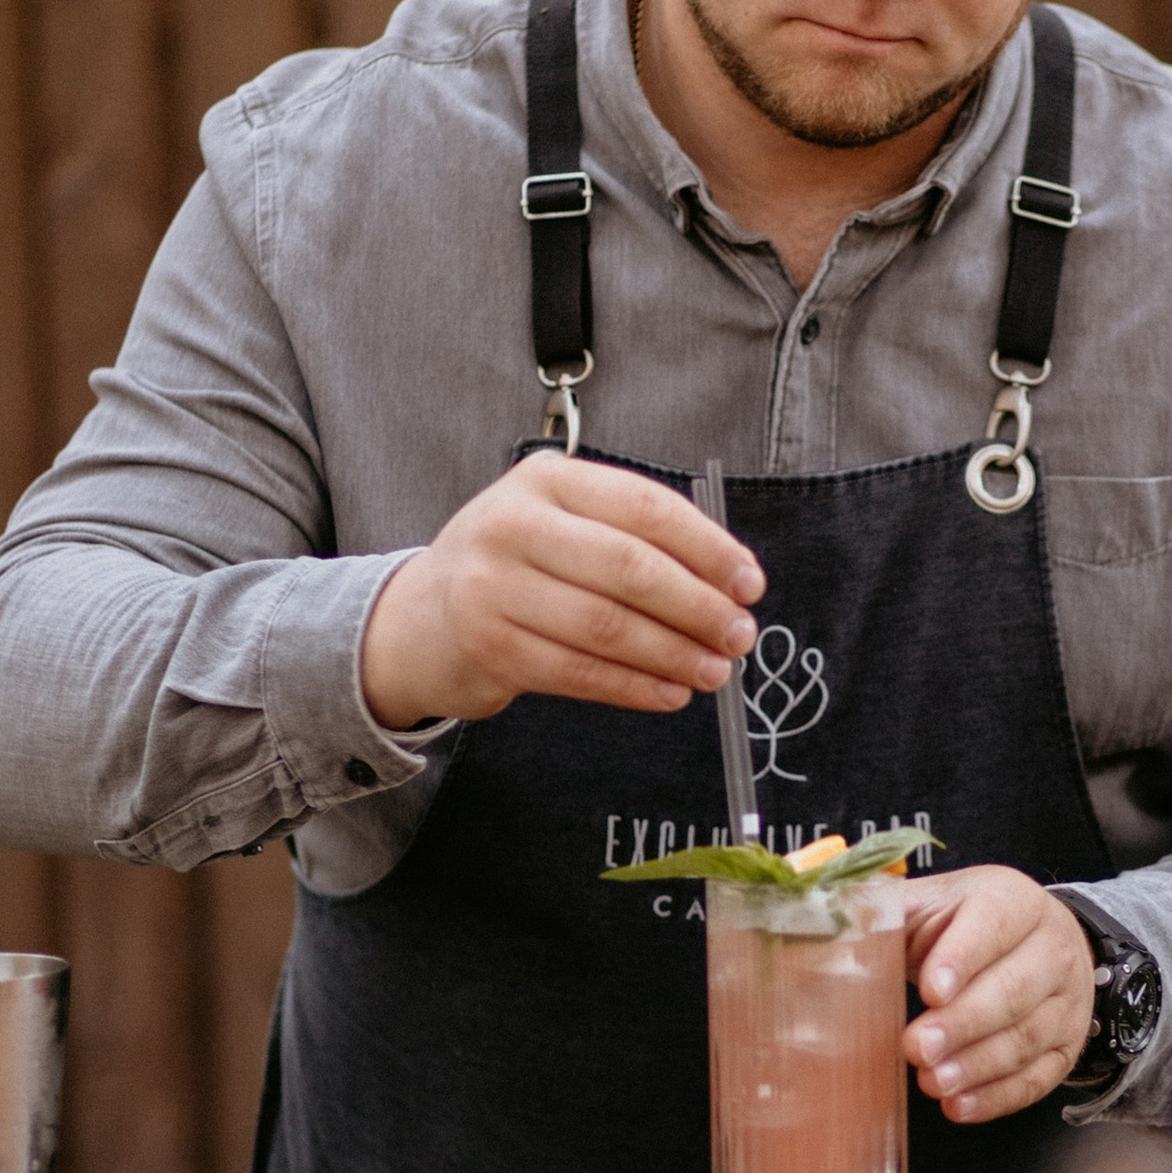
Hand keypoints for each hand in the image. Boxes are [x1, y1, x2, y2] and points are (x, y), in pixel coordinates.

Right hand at [360, 452, 763, 726]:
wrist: (421, 619)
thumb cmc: (517, 569)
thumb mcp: (565, 526)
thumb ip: (636, 540)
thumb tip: (728, 586)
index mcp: (548, 479)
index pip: (646, 508)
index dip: (708, 549)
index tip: (750, 584)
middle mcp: (513, 523)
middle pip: (630, 568)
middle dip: (698, 607)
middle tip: (741, 636)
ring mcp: (493, 585)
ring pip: (607, 626)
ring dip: (673, 654)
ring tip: (716, 672)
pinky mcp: (489, 646)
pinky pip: (580, 672)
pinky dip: (635, 686)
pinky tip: (671, 693)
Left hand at [901, 871, 1096, 1122]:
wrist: (1036, 940)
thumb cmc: (969, 925)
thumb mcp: (933, 903)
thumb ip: (886, 912)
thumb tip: (821, 925)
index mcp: (1015, 902)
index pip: (994, 925)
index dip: (962, 958)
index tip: (930, 991)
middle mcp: (1052, 949)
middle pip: (1015, 989)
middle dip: (963, 1023)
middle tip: (917, 1048)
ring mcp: (1067, 1001)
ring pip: (1028, 1038)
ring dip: (977, 1065)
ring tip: (932, 1082)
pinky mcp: (1067, 1046)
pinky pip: (1038, 1078)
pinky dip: (998, 1097)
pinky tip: (960, 1105)